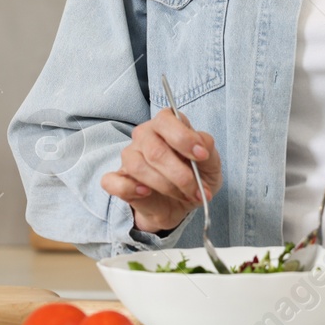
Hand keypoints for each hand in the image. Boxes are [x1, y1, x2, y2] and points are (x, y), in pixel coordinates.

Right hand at [101, 105, 221, 234]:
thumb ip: (207, 148)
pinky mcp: (118, 178)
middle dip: (180, 175)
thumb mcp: (210, 164)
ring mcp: (129, 156)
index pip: (167, 120)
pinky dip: (129, 189)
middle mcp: (145, 136)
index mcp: (166, 125)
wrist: (180, 204)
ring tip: (182, 195)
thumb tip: (201, 145)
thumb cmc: (195, 177)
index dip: (184, 138)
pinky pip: (113, 181)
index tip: (202, 156)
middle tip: (196, 190)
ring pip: (138, 167)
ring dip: (166, 186)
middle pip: (155, 150)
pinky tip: (146, 193)